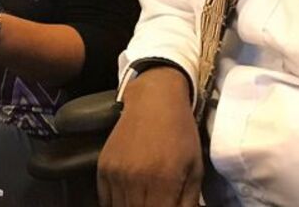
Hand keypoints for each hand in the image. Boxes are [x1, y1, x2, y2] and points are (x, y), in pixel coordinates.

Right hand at [97, 67, 202, 206]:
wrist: (153, 101)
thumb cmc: (180, 134)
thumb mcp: (195, 170)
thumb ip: (188, 203)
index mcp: (162, 181)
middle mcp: (135, 179)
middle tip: (156, 203)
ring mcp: (115, 173)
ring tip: (143, 200)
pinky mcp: (103, 167)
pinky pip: (104, 199)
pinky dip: (115, 204)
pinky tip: (128, 200)